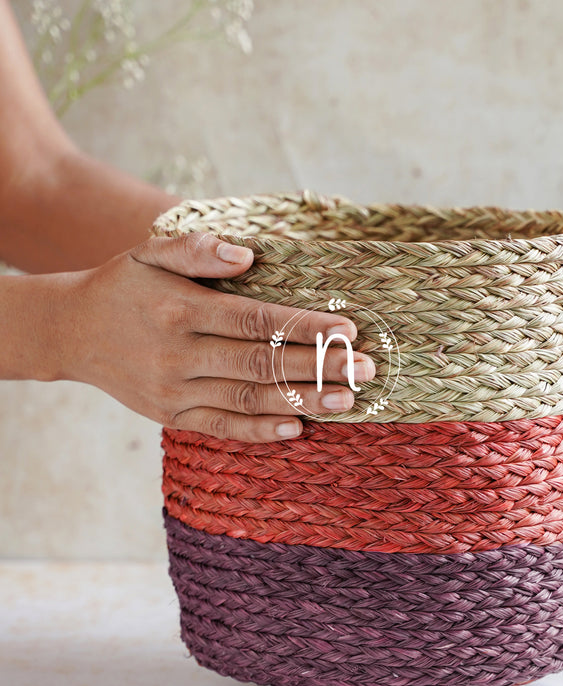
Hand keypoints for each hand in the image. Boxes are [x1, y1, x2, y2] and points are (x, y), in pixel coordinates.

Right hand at [57, 232, 375, 441]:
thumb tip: (248, 254)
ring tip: (348, 401)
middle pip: (262, 363)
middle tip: (366, 368)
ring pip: (249, 399)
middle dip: (319, 367)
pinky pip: (222, 427)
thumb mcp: (149, 253)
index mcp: (181, 309)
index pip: (255, 319)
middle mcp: (179, 354)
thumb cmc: (124, 287)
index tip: (348, 329)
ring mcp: (174, 391)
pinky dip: (260, 432)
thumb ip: (197, 250)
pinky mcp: (171, 415)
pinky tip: (297, 430)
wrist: (70, 332)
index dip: (304, 326)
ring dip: (303, 401)